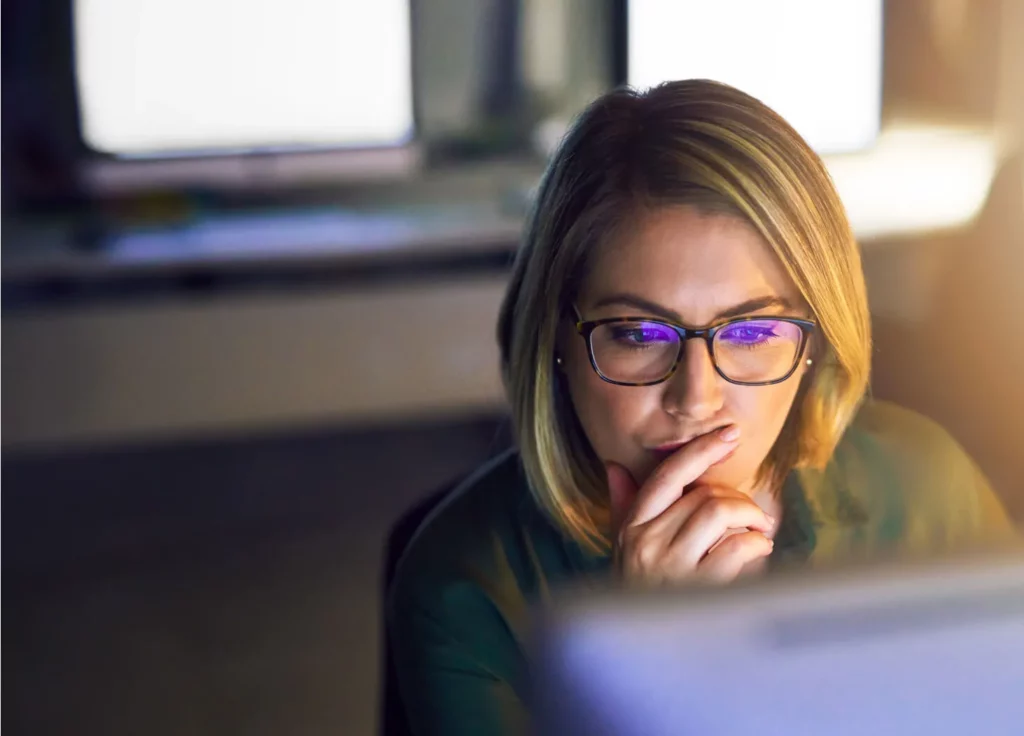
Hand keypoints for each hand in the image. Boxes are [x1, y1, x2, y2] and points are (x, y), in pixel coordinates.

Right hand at [606, 427, 775, 585]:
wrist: (641, 654)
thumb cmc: (637, 595)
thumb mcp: (622, 550)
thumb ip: (623, 507)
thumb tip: (614, 467)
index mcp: (631, 527)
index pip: (667, 475)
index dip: (701, 450)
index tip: (729, 434)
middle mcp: (647, 542)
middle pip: (703, 494)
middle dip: (737, 499)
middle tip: (752, 514)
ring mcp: (672, 567)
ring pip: (720, 512)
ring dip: (751, 517)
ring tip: (758, 531)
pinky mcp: (698, 590)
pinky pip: (737, 547)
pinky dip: (757, 544)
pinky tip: (758, 551)